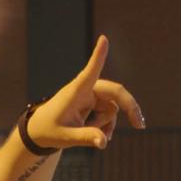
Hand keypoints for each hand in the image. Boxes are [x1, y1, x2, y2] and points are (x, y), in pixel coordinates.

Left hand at [27, 35, 145, 150]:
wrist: (40, 132)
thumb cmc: (48, 131)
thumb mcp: (65, 138)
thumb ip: (85, 138)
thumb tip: (104, 142)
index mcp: (75, 92)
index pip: (89, 72)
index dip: (98, 56)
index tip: (103, 38)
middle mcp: (85, 90)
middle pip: (115, 92)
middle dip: (129, 107)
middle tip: (140, 125)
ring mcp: (91, 96)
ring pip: (112, 108)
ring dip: (110, 124)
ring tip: (99, 137)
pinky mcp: (93, 103)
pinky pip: (109, 113)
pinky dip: (108, 125)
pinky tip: (102, 135)